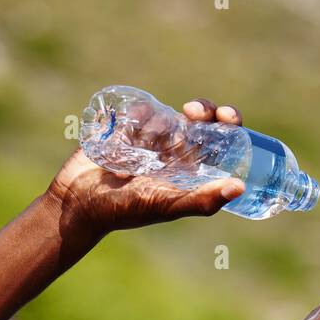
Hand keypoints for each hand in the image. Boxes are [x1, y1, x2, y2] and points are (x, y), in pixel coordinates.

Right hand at [45, 98, 245, 240]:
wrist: (79, 202)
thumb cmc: (125, 210)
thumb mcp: (167, 204)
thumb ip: (202, 200)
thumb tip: (241, 187)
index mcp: (189, 172)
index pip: (219, 143)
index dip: (227, 125)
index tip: (226, 117)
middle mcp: (173, 155)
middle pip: (199, 121)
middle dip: (201, 111)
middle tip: (192, 112)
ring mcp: (150, 141)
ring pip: (168, 114)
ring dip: (160, 122)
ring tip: (142, 145)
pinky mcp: (127, 129)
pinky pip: (139, 109)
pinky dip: (137, 114)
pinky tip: (126, 133)